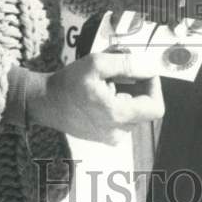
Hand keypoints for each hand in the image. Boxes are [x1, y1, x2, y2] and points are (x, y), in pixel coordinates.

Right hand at [26, 48, 163, 145]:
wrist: (45, 102)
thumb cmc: (68, 83)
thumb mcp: (97, 64)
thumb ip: (127, 64)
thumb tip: (150, 67)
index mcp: (118, 116)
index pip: (156, 107)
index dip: (154, 86)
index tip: (141, 71)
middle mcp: (117, 132)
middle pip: (145, 108)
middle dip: (139, 87)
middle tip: (121, 71)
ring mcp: (111, 137)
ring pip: (134, 113)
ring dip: (128, 94)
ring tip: (108, 82)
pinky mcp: (104, 137)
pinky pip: (123, 119)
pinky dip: (119, 103)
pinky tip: (103, 93)